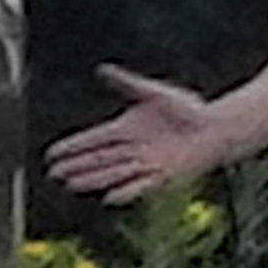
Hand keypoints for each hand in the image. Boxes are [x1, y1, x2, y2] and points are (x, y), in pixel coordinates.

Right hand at [45, 63, 233, 205]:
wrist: (216, 127)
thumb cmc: (188, 109)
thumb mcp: (154, 93)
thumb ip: (128, 84)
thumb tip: (102, 70)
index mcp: (127, 128)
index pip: (93, 139)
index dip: (73, 147)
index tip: (51, 154)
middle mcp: (132, 149)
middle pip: (98, 159)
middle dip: (75, 166)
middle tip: (53, 174)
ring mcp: (146, 164)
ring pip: (112, 173)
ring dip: (92, 179)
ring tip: (70, 184)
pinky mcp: (163, 176)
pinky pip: (140, 186)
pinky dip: (125, 192)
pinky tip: (107, 197)